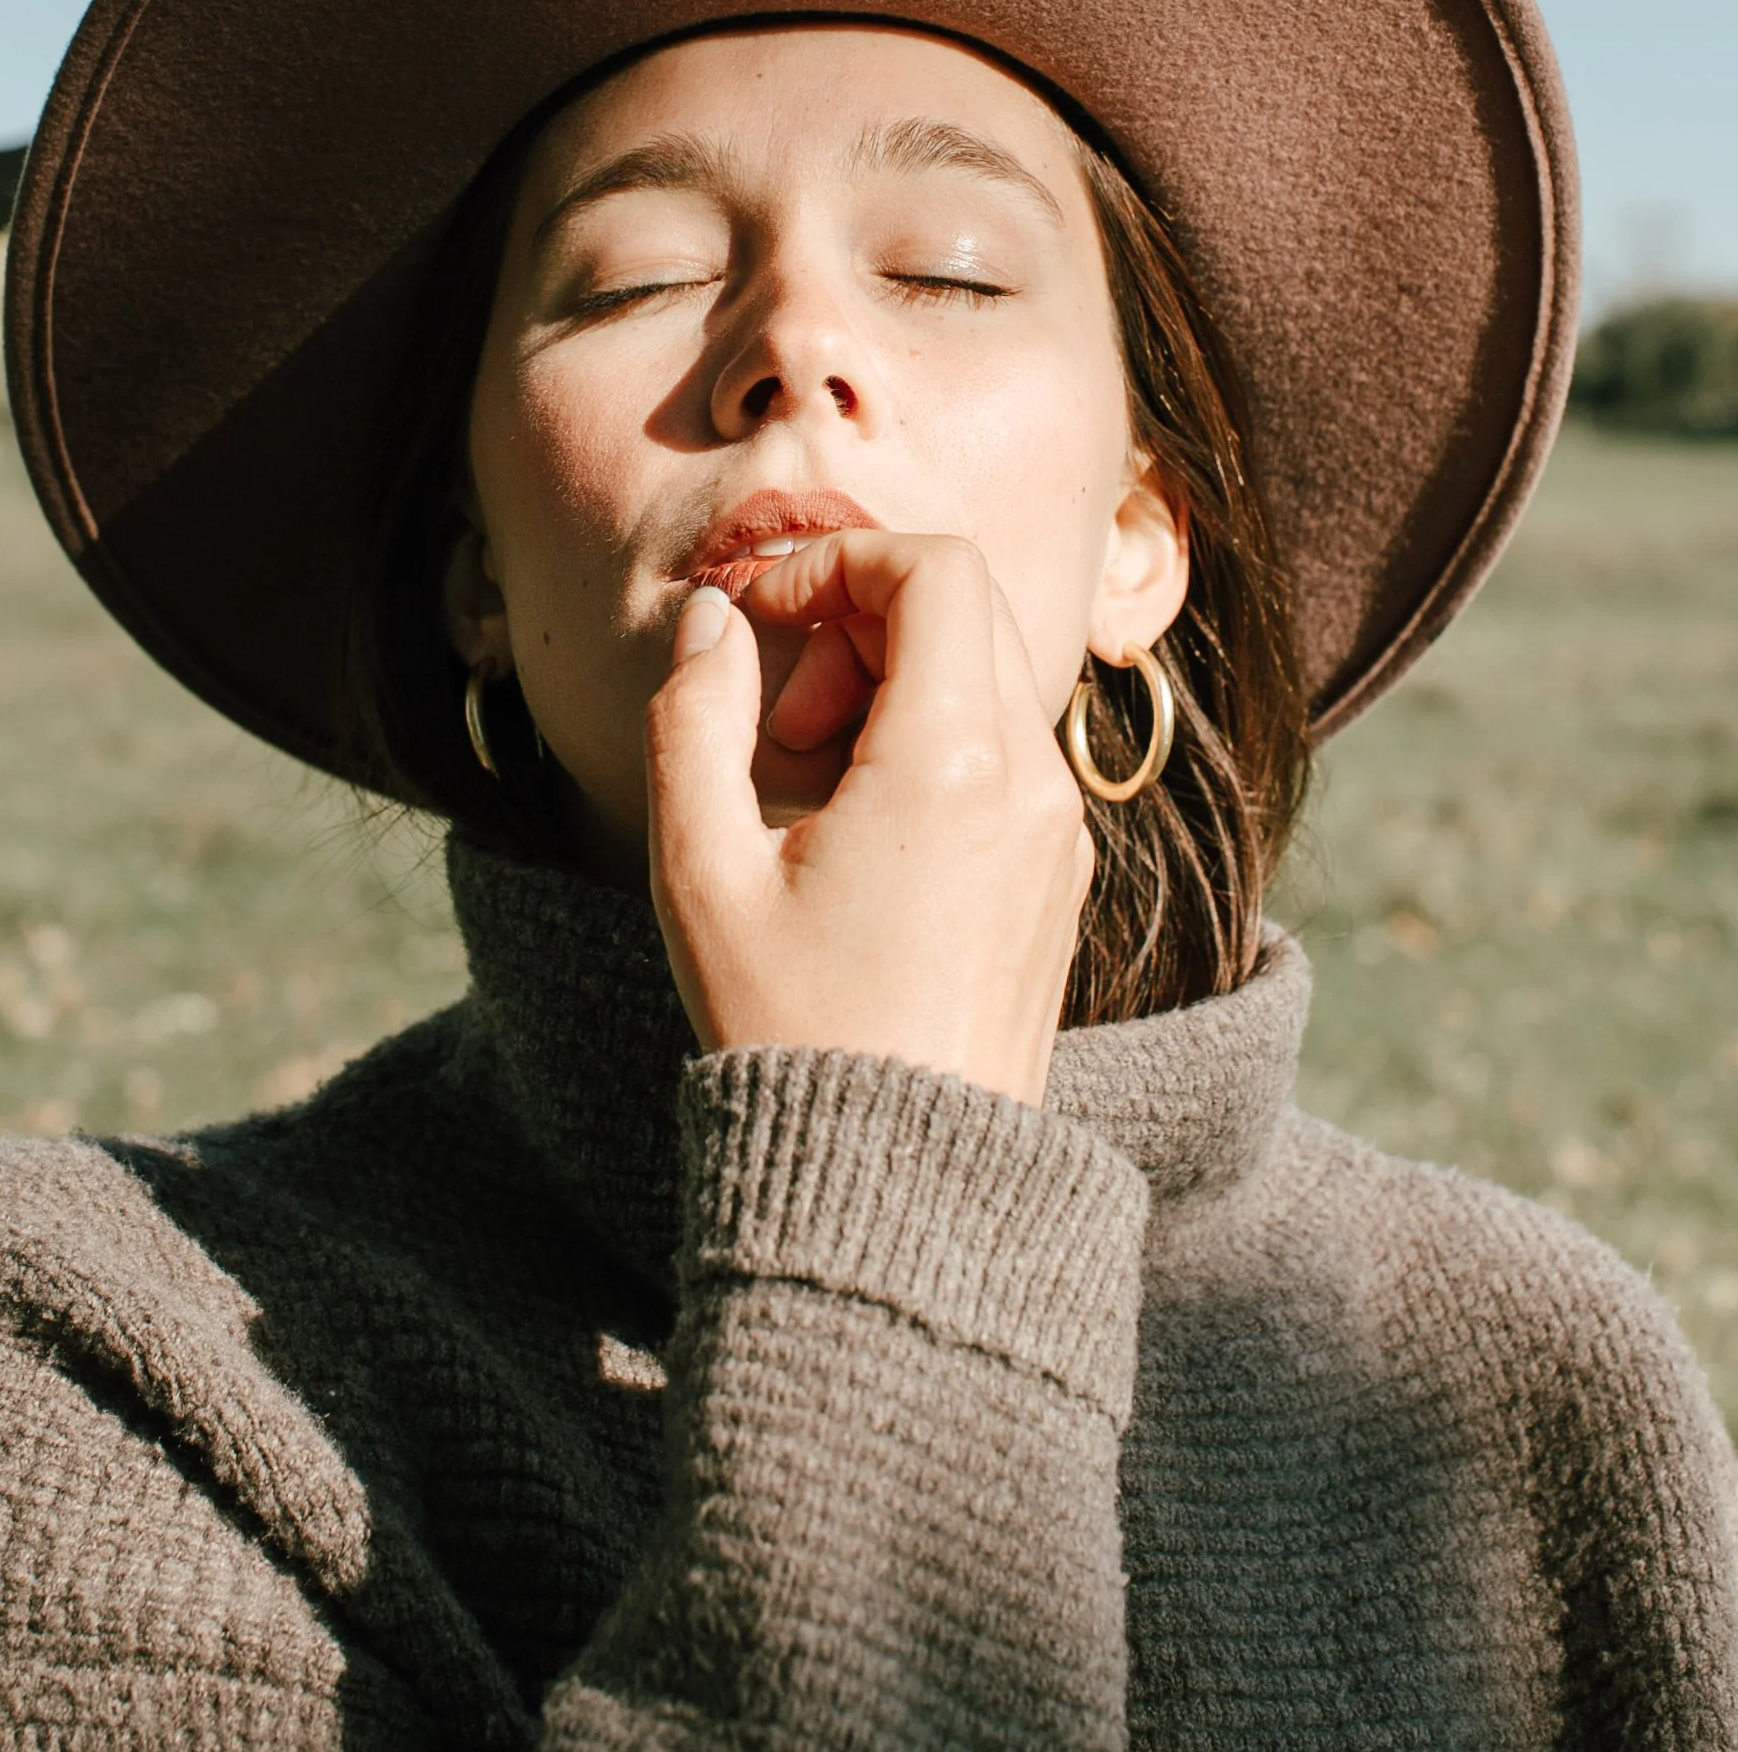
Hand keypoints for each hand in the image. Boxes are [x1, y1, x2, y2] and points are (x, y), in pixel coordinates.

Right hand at [645, 533, 1093, 1108]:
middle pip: (968, 605)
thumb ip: (693, 717)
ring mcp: (1057, 832)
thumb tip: (716, 620)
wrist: (901, 1188)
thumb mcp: (701, 870)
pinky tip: (857, 830)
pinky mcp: (1057, 877)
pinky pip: (1007, 750)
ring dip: (894, 681)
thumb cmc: (791, 1031)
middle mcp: (1030, 782)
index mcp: (954, 760)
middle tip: (783, 715)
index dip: (835, 563)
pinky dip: (932, 740)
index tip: (761, 625)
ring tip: (806, 779)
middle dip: (861, 617)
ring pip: (990, 675)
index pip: (932, 568)